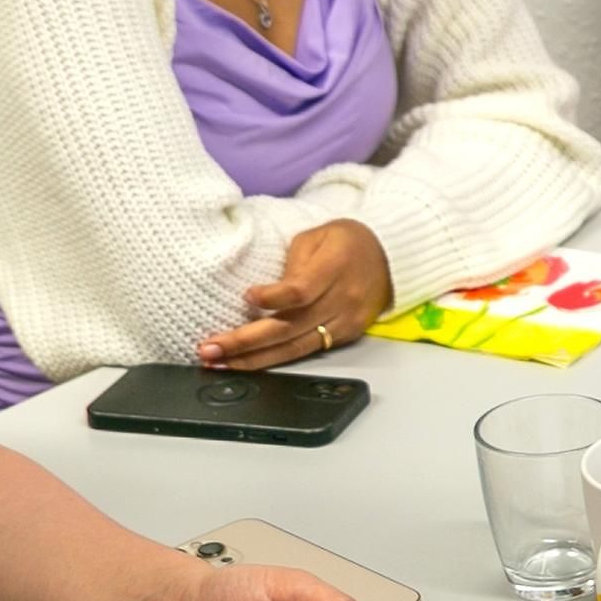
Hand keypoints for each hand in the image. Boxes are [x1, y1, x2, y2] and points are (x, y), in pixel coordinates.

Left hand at [202, 219, 392, 370]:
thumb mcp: (316, 237)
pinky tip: (249, 363)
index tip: (246, 297)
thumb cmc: (346, 241)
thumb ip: (292, 266)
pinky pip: (307, 351)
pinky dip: (276, 359)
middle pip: (289, 327)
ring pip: (295, 348)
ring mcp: (345, 323)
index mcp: (335, 268)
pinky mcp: (346, 337)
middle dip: (245, 341)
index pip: (301, 290)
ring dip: (254, 359)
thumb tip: (262, 297)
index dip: (273, 298)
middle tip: (209, 350)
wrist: (391, 257)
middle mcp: (341, 300)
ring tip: (219, 363)